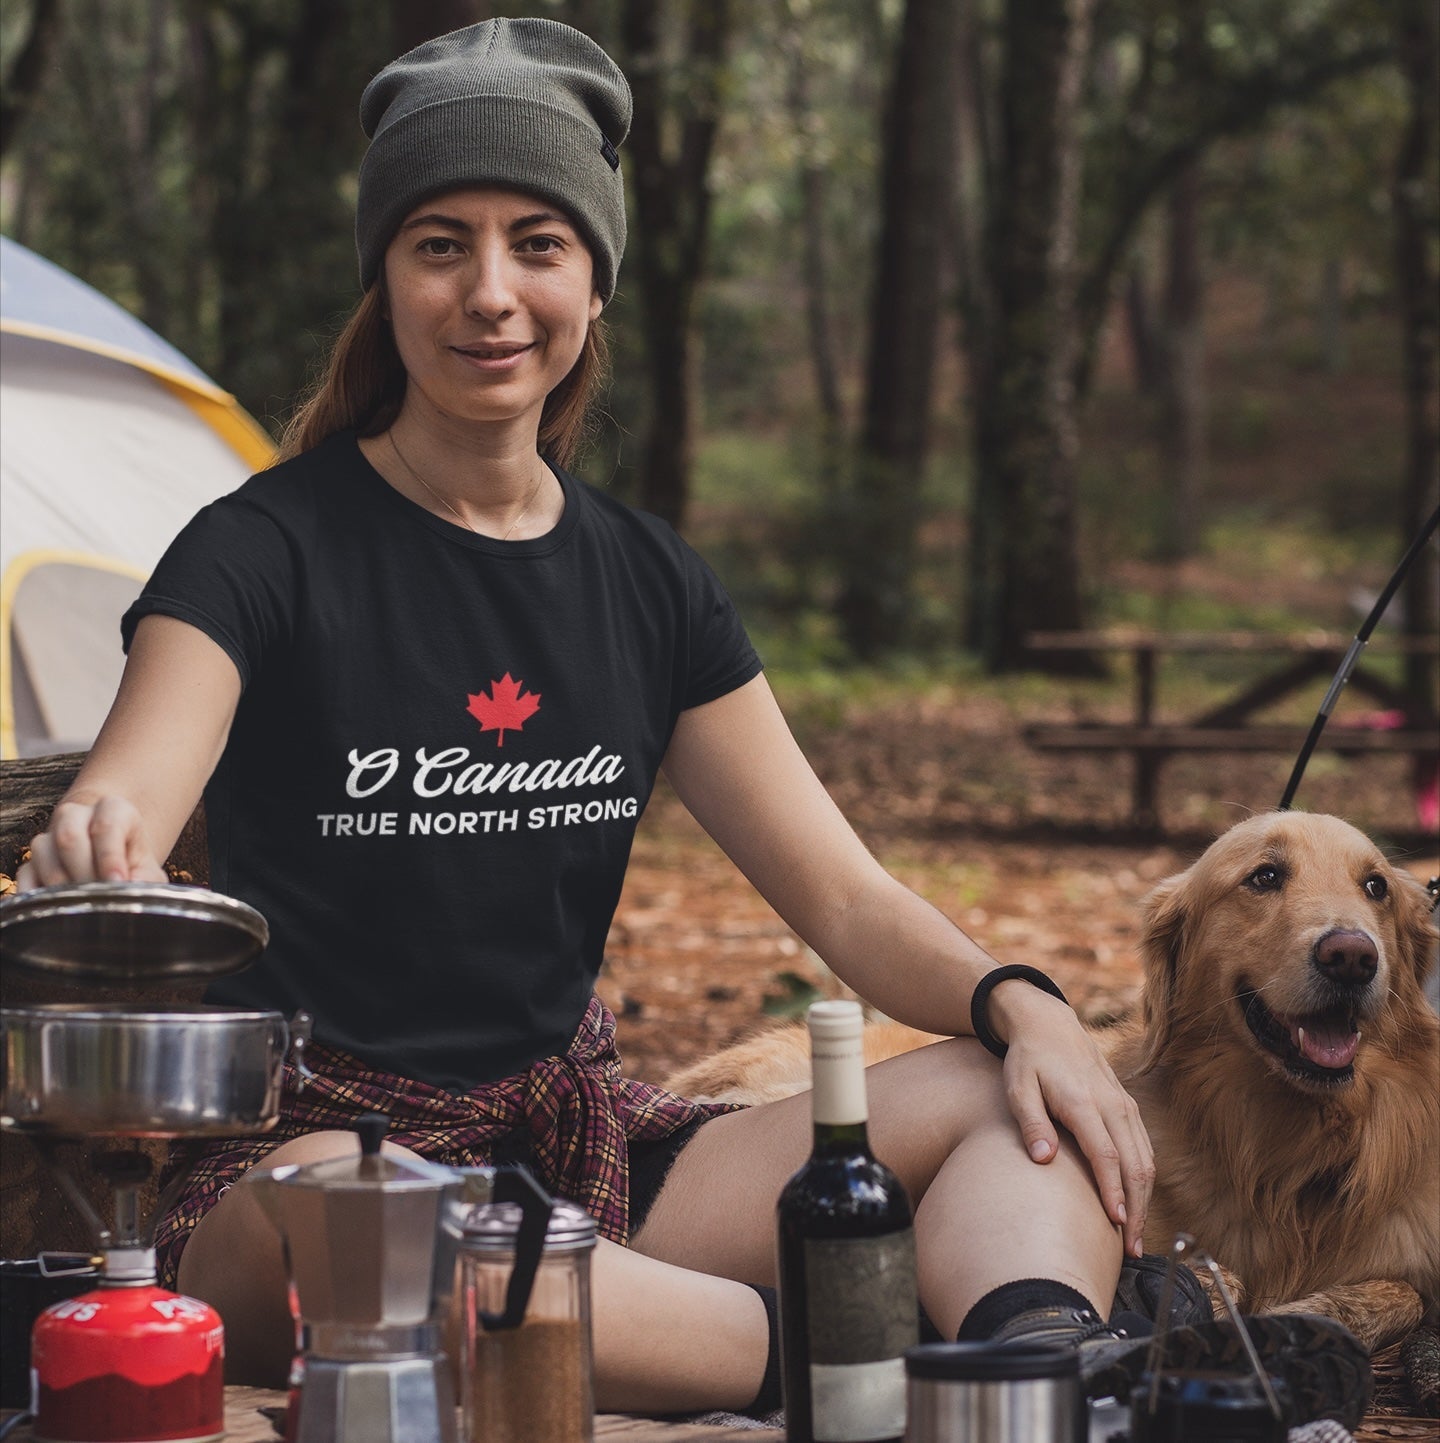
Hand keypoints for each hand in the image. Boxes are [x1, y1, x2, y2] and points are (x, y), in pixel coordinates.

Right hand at [17, 797, 168, 889]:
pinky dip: (36, 893)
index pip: (106, 825)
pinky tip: (53, 909)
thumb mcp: (149, 873)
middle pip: (69, 836)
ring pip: (42, 851)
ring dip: (61, 883)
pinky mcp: (31, 862)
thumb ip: (146, 880)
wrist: (114, 868)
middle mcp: (77, 816)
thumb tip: (130, 891)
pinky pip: (25, 874)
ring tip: (82, 903)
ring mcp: (50, 836)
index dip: (110, 856)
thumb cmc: (134, 868)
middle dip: (84, 872)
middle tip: (98, 896)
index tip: (117, 882)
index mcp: (113, 811)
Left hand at [991, 983, 1154, 1258]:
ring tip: (1134, 1237)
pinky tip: (1135, 1203)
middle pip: (1135, 1164)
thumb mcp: (1017, 1087)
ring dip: (1144, 1200)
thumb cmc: (1028, 1061)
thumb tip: (1043, 1160)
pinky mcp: (1127, 1107)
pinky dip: (1144, 1180)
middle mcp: (1111, 1105)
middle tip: (1130, 1249)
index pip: (1106, 1155)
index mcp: (1083, 1103)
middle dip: (1136, 1209)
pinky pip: (1143, 1148)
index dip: (1113, 1192)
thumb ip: (1031, 1122)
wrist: (1049, 1026)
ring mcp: (1123, 1105)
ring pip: (1145, 1160)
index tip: (1116, 1225)